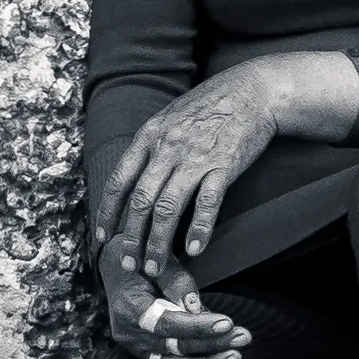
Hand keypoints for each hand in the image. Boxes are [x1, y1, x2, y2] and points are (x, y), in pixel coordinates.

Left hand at [97, 51, 358, 279]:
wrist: (254, 91)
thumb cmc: (213, 104)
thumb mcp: (171, 116)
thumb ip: (153, 144)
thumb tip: (137, 174)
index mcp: (149, 136)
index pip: (119, 181)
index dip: (108, 212)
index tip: (104, 236)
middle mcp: (167, 148)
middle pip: (140, 201)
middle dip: (130, 238)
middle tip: (127, 264)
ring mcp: (195, 158)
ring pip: (167, 208)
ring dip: (157, 243)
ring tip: (155, 267)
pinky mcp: (224, 166)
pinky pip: (206, 204)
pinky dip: (198, 229)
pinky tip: (194, 249)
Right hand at [102, 251, 250, 358]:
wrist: (120, 270)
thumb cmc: (144, 261)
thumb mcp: (157, 261)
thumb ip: (175, 282)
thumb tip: (194, 306)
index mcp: (130, 308)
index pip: (166, 324)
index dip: (198, 326)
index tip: (227, 322)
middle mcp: (130, 334)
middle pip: (173, 348)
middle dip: (212, 345)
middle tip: (243, 337)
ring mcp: (138, 348)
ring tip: (235, 356)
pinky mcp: (147, 354)